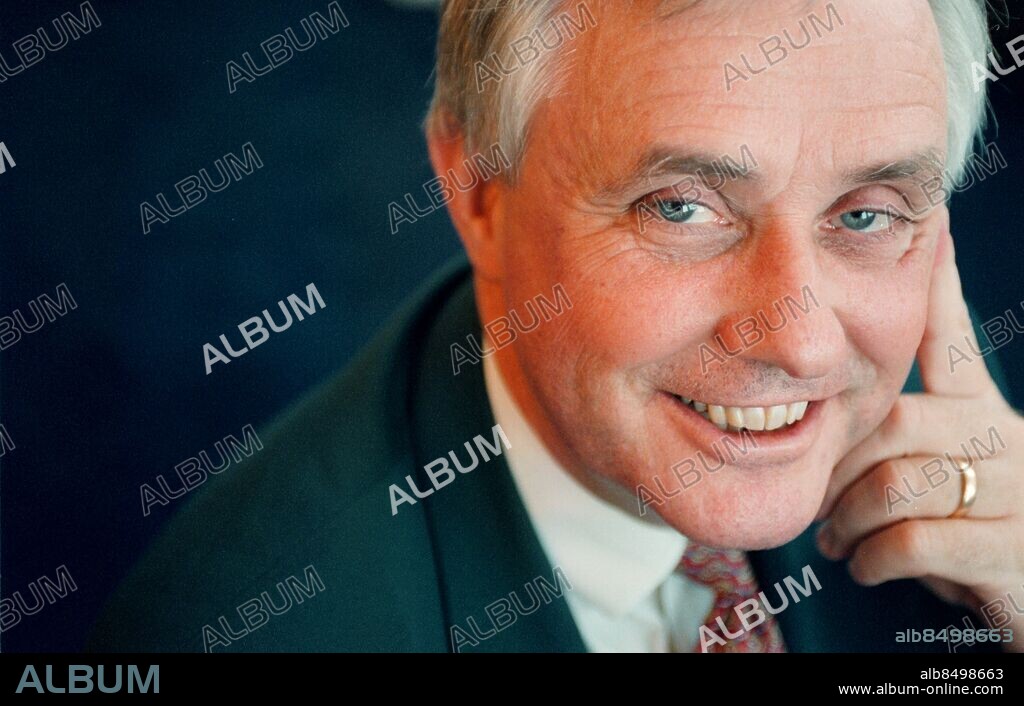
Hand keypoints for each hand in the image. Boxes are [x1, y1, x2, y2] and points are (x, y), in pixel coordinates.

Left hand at [815, 224, 1023, 651]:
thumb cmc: (968, 530)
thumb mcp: (935, 474)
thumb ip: (892, 441)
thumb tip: (818, 422)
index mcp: (977, 413)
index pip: (953, 343)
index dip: (941, 290)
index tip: (936, 229)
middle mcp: (999, 438)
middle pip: (894, 422)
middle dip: (837, 465)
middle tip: (816, 502)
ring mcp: (1014, 494)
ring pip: (897, 482)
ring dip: (849, 518)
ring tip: (837, 539)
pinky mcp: (1011, 551)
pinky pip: (915, 541)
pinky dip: (873, 558)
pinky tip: (866, 566)